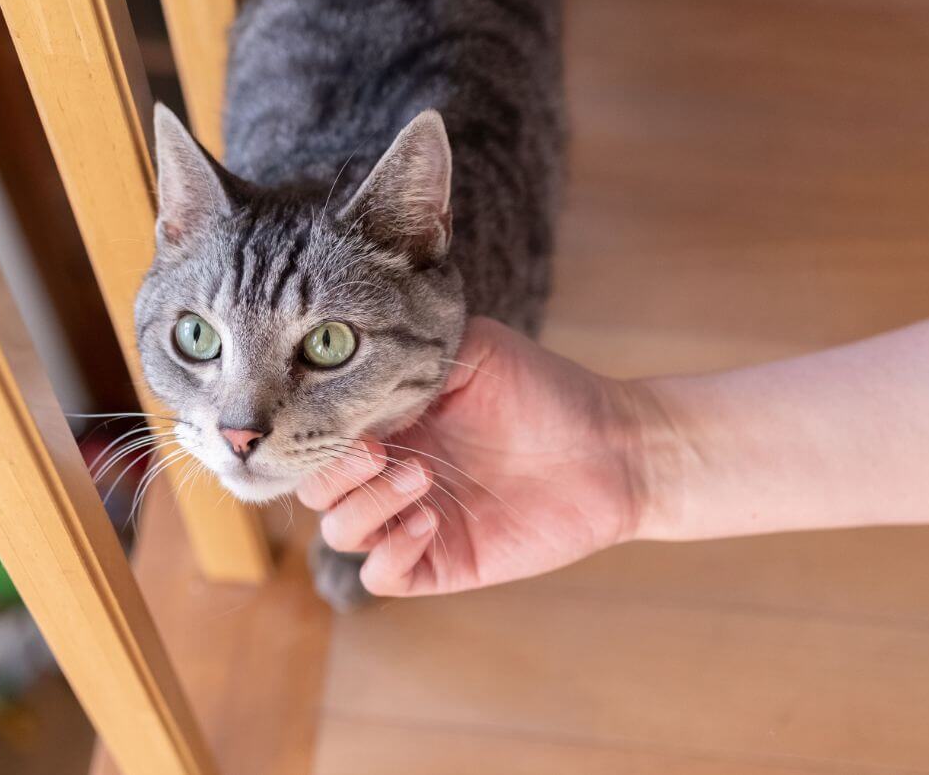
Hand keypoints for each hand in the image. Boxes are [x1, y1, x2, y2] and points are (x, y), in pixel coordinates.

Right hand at [296, 317, 647, 596]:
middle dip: (334, 472)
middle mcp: (391, 473)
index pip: (318, 438)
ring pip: (341, 533)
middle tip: (380, 451)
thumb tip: (351, 370)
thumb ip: (410, 358)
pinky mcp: (444, 561)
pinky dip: (392, 552)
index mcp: (389, 424)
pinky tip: (429, 519)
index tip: (345, 416)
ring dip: (367, 507)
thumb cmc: (544, 390)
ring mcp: (414, 520)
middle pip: (316, 491)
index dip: (317, 433)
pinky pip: (383, 576)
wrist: (612, 445)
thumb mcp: (473, 351)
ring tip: (423, 477)